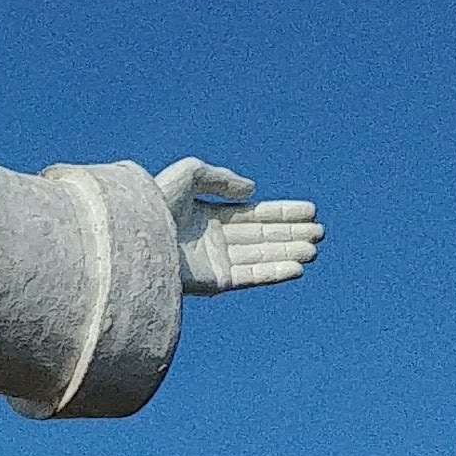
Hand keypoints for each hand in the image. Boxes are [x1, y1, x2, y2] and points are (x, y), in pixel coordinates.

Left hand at [154, 159, 322, 293]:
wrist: (134, 235)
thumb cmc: (154, 201)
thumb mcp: (189, 174)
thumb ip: (221, 179)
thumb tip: (251, 191)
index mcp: (207, 216)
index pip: (254, 215)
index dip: (282, 213)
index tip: (311, 211)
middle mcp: (213, 240)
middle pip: (262, 237)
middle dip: (291, 234)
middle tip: (321, 232)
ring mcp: (213, 262)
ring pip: (260, 257)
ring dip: (288, 253)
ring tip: (314, 248)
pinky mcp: (212, 282)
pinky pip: (250, 277)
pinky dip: (273, 272)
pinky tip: (297, 267)